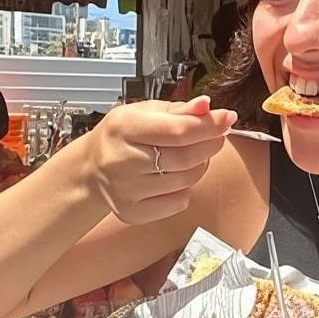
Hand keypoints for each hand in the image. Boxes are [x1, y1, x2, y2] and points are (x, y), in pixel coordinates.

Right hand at [83, 96, 235, 223]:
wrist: (91, 169)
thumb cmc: (122, 136)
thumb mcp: (145, 112)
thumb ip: (180, 110)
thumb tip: (207, 106)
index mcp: (124, 127)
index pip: (179, 130)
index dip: (210, 125)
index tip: (227, 118)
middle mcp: (121, 159)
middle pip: (186, 157)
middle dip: (209, 145)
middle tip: (214, 136)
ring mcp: (125, 189)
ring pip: (186, 181)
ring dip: (198, 167)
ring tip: (189, 156)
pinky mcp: (131, 212)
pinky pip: (177, 203)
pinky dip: (184, 190)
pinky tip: (174, 178)